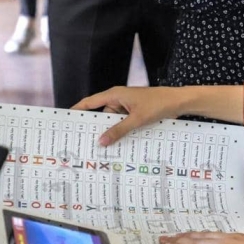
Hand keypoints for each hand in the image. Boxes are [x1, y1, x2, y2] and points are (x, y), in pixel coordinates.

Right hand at [71, 86, 186, 145]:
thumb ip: (119, 130)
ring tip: (101, 148)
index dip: (77, 110)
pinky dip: (120, 131)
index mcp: (115, 94)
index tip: (65, 119)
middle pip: (100, 114)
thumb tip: (101, 142)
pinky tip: (118, 143)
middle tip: (83, 142)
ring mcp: (127, 106)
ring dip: (110, 131)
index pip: (90, 102)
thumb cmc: (158, 105)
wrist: (178, 102)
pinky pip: (122, 123)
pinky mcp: (135, 112)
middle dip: (94, 127)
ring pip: (112, 121)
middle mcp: (118, 99)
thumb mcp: (137, 120)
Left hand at [160, 231, 243, 243]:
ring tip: (164, 240)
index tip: (189, 234)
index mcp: (238, 237)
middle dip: (183, 236)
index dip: (199, 234)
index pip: (213, 235)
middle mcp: (226, 239)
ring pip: (193, 242)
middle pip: (199, 236)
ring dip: (177, 241)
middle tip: (169, 235)